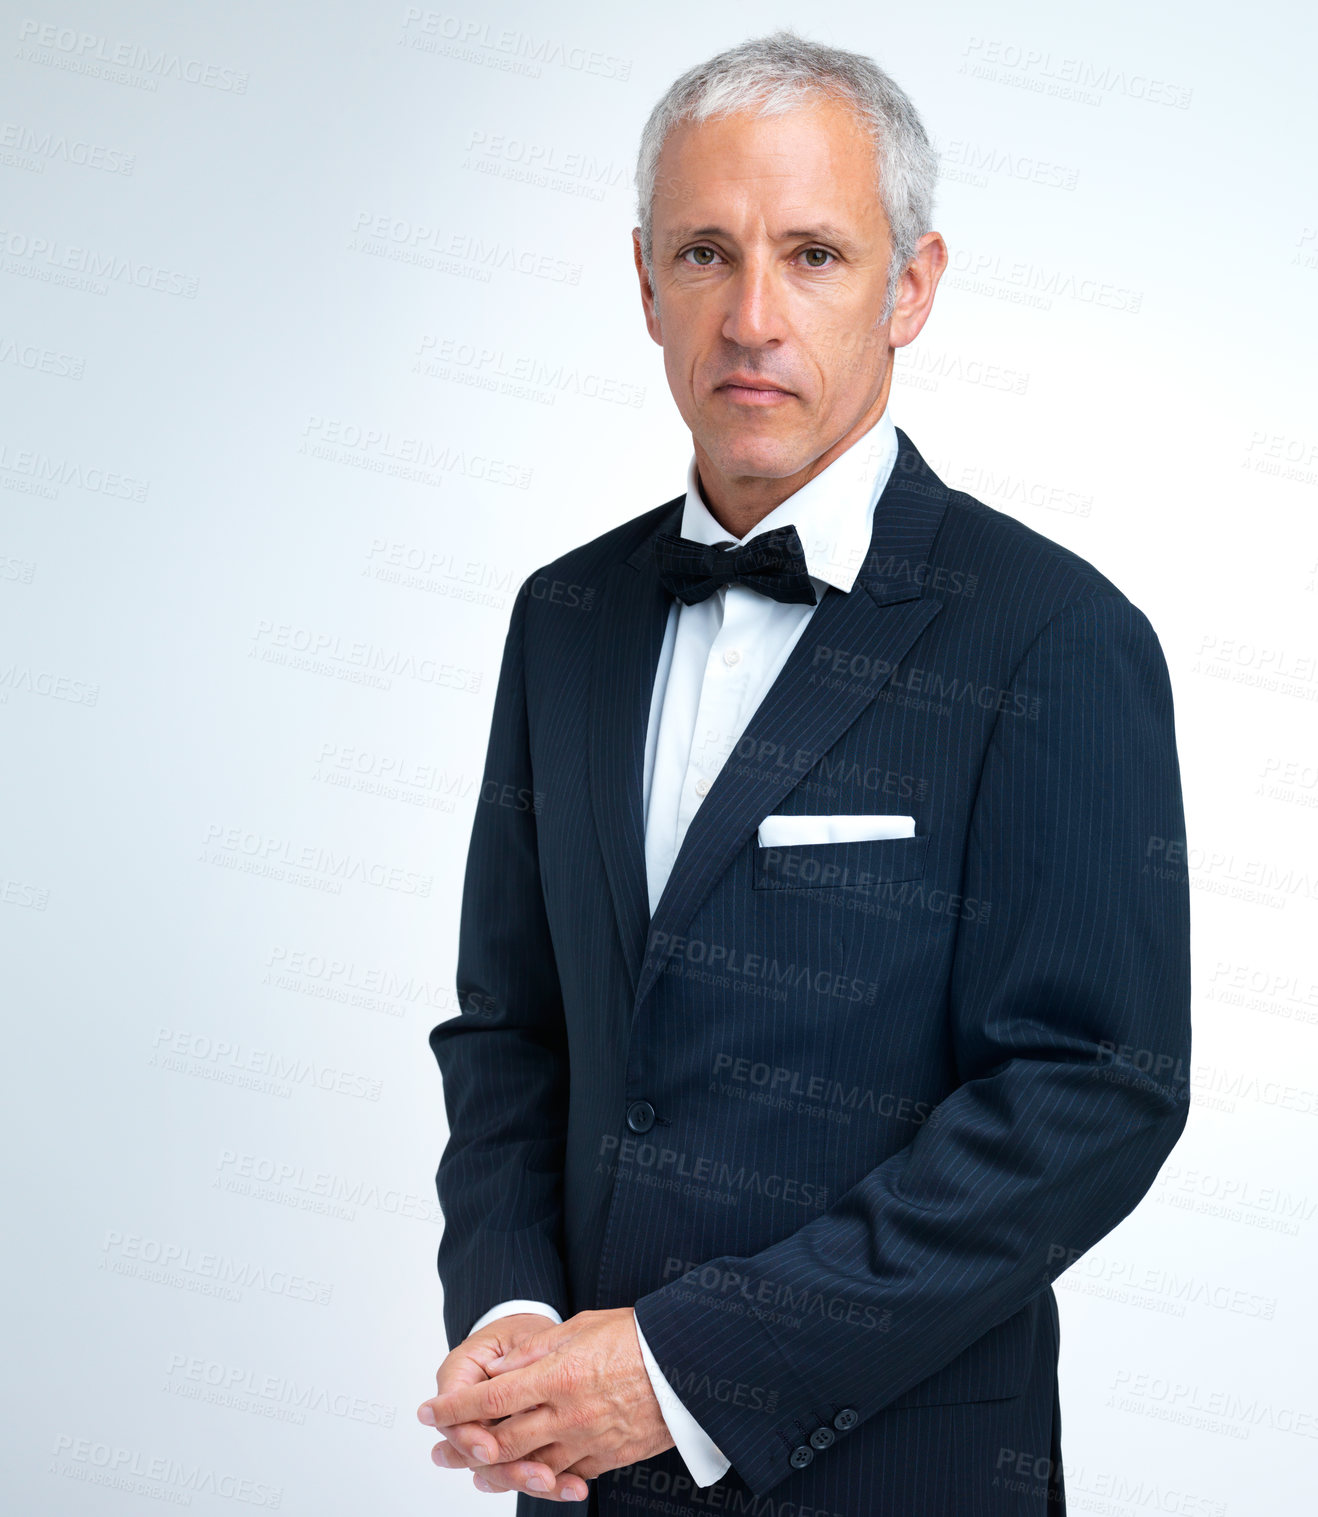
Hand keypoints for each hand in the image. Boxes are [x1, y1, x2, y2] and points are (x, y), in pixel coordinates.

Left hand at [418, 1307, 674, 1501]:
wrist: (688, 1362)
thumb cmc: (637, 1335)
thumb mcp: (582, 1327)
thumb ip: (536, 1353)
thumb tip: (498, 1373)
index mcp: (558, 1375)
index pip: (492, 1398)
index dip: (455, 1408)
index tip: (429, 1412)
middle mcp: (568, 1413)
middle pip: (503, 1442)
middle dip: (465, 1447)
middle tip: (438, 1451)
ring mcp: (589, 1440)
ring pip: (531, 1466)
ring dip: (498, 1471)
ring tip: (475, 1472)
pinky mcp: (609, 1457)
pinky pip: (568, 1474)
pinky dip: (545, 1476)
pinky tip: (531, 1473)